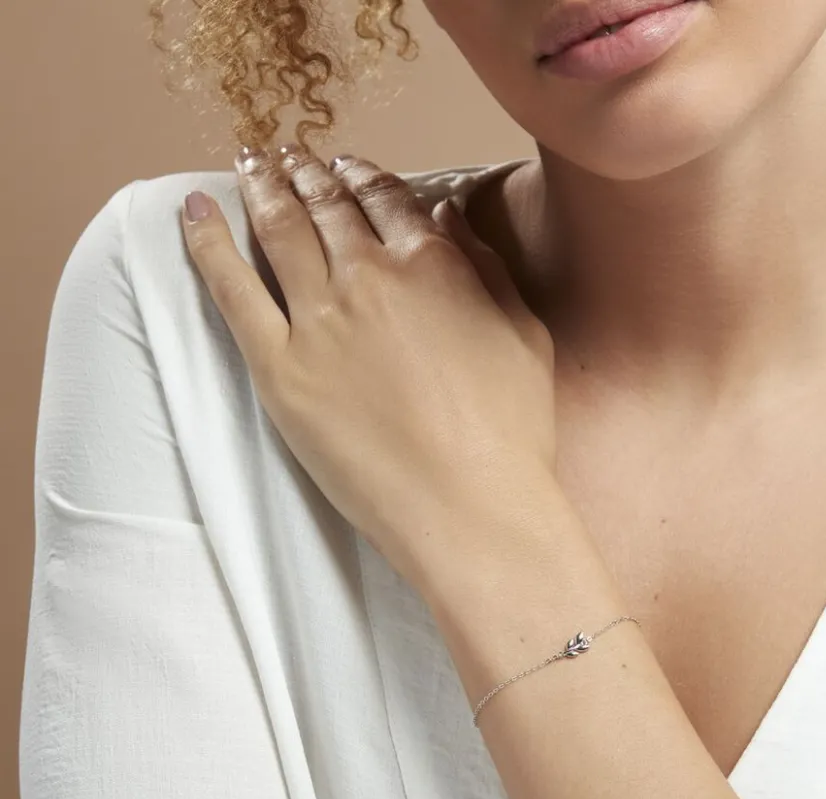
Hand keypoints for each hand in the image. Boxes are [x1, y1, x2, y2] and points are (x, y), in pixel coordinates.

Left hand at [181, 146, 557, 585]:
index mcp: (433, 265)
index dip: (362, 175)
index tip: (344, 164)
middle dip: (307, 173)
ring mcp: (319, 321)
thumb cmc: (510, 431)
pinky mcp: (279, 369)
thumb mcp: (523, 335)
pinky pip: (232, 291)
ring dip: (262, 188)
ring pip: (280, 233)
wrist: (469, 507)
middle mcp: (370, 278)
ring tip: (249, 163)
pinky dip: (207, 244)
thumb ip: (484, 266)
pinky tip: (193, 211)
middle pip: (328, 207)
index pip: (386, 199)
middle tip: (288, 156)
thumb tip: (446, 212)